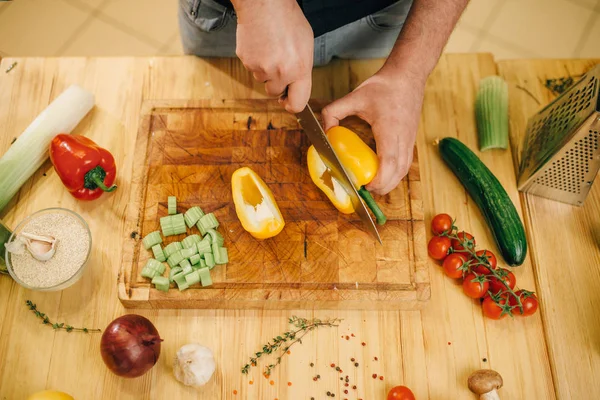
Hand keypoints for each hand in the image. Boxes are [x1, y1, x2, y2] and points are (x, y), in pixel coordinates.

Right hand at [234, 0, 313, 112]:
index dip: (292, 105)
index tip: (288, 102)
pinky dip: (255, 59)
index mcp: (299, 69)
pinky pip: (251, 68)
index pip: (297, 103)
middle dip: (276, 82)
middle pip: (274, 92)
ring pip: (262, 79)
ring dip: (265, 69)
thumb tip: (296, 86)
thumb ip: (301, 68)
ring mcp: (261, 68)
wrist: (265, 4)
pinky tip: (261, 44)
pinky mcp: (246, 61)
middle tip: (278, 63)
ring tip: (270, 48)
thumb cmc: (288, 20)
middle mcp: (280, 72)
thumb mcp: (305, 46)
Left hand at [321, 68, 425, 194]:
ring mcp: (410, 140)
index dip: (379, 179)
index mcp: (390, 129)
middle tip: (364, 190)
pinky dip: (395, 174)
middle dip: (382, 187)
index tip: (365, 185)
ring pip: (404, 171)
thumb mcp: (354, 96)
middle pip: (398, 172)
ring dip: (390, 183)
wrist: (407, 76)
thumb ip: (333, 112)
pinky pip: (406, 164)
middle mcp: (403, 137)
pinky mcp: (411, 140)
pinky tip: (382, 175)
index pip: (388, 162)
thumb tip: (325, 132)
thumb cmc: (383, 86)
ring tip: (372, 185)